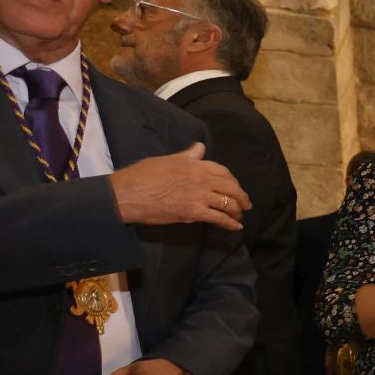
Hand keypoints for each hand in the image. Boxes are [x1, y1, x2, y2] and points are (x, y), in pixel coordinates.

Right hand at [109, 143, 250, 229]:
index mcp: (193, 164)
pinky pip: (219, 218)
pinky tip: (237, 227)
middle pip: (230, 187)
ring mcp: (199, 195)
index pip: (222, 171)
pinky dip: (231, 223)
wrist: (129, 193)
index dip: (232, 180)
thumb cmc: (143, 175)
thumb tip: (200, 147)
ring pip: (228, 202)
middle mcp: (200, 178)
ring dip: (238, 210)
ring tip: (240, 215)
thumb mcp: (167, 160)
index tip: (235, 186)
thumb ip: (187, 156)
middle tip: (246, 203)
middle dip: (241, 196)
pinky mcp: (194, 212)